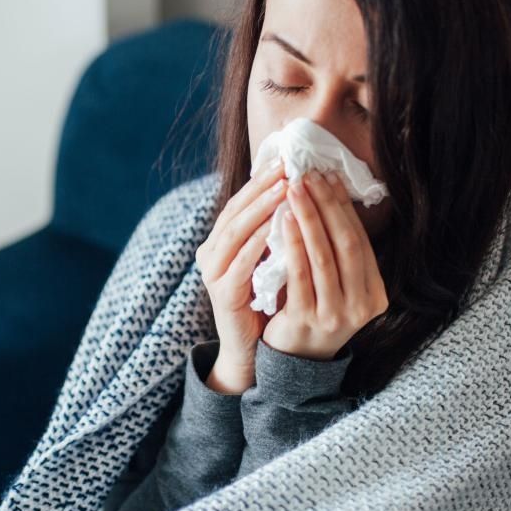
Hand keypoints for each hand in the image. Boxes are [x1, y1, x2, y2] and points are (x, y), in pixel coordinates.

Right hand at [194, 158, 285, 392]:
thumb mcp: (270, 260)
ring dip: (261, 208)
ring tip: (285, 189)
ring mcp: (213, 274)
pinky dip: (257, 243)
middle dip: (262, 187)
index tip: (287, 160)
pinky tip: (276, 228)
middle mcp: (210, 253)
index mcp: (220, 242)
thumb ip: (275, 232)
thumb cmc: (266, 302)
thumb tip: (301, 192)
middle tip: (287, 167)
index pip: (240, 202)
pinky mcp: (222, 294)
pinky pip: (240, 263)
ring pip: (235, 232)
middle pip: (235, 211)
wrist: (250, 350)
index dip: (262, 181)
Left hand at [261, 170, 388, 360]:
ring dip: (310, 218)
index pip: (361, 241)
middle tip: (310, 175)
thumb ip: (338, 253)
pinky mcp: (307, 320)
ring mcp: (336, 316)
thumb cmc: (313, 311)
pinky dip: (293, 244)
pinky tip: (283, 220)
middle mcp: (361, 307)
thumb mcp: (337, 286)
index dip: (344, 207)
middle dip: (328, 206)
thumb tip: (329, 194)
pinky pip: (300, 274)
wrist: (292, 362)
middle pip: (347, 245)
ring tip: (295, 189)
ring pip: (325, 257)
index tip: (328, 177)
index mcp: (375, 295)